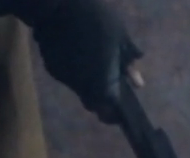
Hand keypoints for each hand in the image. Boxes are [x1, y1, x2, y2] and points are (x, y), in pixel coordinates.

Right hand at [34, 0, 141, 123]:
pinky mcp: (51, 68)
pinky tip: (77, 53)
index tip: (120, 112)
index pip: (108, 112)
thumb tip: (138, 82)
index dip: (114, 115)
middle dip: (101, 99)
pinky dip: (74, 70)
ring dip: (88, 83)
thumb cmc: (96, 21)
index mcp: (102, 84)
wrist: (58, 7)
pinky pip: (67, 76)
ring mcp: (64, 79)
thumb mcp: (121, 38)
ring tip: (94, 62)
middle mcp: (82, 88)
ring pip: (79, 89)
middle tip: (109, 85)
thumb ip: (129, 63)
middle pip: (92, 103)